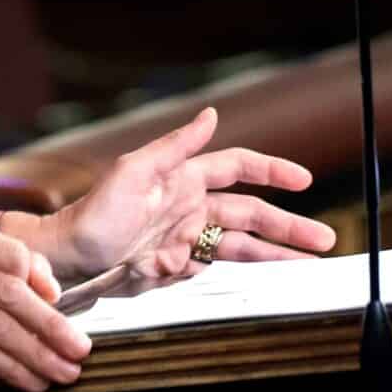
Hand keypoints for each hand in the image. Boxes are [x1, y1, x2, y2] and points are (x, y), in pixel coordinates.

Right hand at [0, 217, 93, 391]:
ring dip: (37, 353)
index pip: (11, 251)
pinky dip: (11, 369)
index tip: (65, 307)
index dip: (43, 281)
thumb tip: (53, 289)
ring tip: (63, 372)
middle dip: (51, 324)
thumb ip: (1, 270)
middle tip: (79, 349)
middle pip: (9, 290)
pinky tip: (31, 381)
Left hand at [37, 107, 336, 293]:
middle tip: (323, 238)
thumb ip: (177, 146)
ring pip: (243, 244)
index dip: (272, 172)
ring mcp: (188, 237)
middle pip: (252, 213)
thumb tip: (211, 114)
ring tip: (307, 262)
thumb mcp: (133, 171)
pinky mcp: (179, 266)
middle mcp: (192, 206)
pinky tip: (258, 277)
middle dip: (289, 225)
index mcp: (185, 177)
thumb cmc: (93, 212)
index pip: (239, 168)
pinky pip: (216, 269)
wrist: (67, 259)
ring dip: (276, 253)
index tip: (304, 180)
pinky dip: (237, 274)